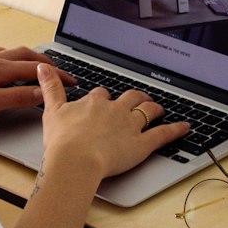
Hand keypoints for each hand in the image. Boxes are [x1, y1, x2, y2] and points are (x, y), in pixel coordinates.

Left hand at [0, 47, 73, 123]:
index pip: (35, 69)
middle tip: (59, 72)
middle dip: (46, 62)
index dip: (55, 75)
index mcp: (0, 68)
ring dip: (30, 58)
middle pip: (26, 55)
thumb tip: (42, 93)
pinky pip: (1, 55)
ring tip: (38, 67)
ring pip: (13, 53)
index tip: (70, 81)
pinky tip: (8, 66)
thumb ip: (17, 97)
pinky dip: (14, 59)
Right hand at [36, 62, 189, 183]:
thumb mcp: (51, 110)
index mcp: (94, 103)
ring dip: (155, 108)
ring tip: (159, 108)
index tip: (105, 101)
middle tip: (139, 100)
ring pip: (147, 111)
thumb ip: (50, 87)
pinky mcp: (142, 144)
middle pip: (130, 98)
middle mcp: (115, 110)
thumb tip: (42, 66)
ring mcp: (130, 126)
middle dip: (136, 98)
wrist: (75, 160)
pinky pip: (163, 134)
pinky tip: (184, 127)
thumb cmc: (62, 141)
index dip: (105, 98)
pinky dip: (175, 130)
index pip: (102, 95)